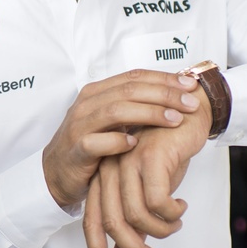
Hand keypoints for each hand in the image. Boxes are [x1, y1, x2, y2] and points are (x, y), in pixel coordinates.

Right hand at [42, 70, 200, 207]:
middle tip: (190, 103)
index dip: (164, 79)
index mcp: (97, 91)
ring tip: (174, 120)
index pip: (134, 76)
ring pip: (116, 111)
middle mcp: (87, 103)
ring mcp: (80, 125)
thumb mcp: (110, 119)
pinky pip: (98, 142)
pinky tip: (136, 144)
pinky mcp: (76, 149)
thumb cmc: (89, 143)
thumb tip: (174, 94)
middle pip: (130, 90)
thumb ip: (133, 105)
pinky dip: (118, 141)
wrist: (56, 171)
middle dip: (164, 95)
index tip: (190, 86)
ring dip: (149, 114)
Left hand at [82, 90, 210, 247]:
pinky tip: (181, 206)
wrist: (189, 111)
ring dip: (161, 231)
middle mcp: (110, 170)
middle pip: (111, 223)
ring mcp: (127, 163)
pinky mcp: (150, 158)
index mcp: (104, 177)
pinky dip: (171, 213)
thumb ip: (135, 223)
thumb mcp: (150, 191)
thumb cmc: (168, 153)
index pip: (92, 220)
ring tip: (175, 224)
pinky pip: (157, 201)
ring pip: (136, 215)